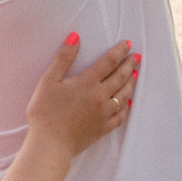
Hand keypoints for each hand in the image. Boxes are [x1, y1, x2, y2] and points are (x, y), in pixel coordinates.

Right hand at [25, 34, 138, 156]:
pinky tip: (128, 102)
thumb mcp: (49, 80)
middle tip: (136, 57)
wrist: (50, 143)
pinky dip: (126, 107)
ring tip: (135, 75)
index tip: (127, 44)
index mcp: (87, 82)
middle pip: (119, 77)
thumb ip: (63, 58)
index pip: (108, 62)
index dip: (118, 52)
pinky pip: (120, 116)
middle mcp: (100, 96)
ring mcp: (104, 113)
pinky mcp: (103, 128)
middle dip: (129, 65)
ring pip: (123, 95)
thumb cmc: (45, 111)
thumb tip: (75, 37)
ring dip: (130, 83)